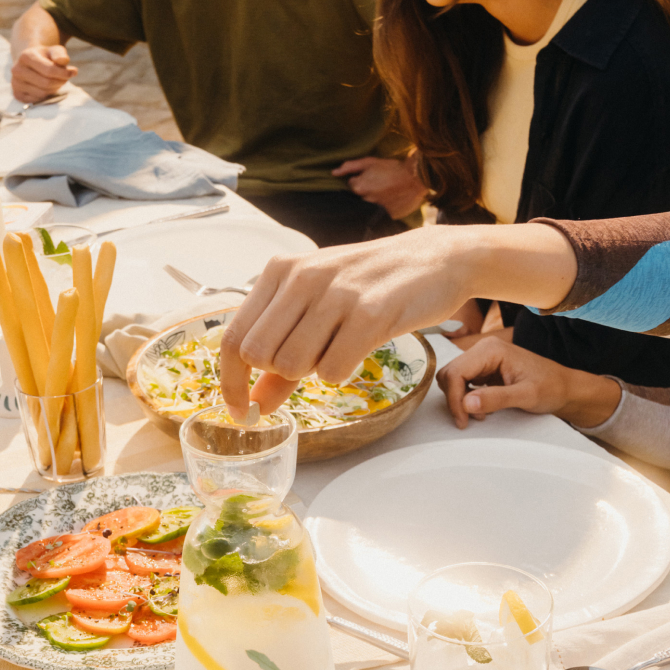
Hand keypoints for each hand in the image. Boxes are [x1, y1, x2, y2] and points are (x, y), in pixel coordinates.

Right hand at [11, 44, 77, 102]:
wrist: (30, 63)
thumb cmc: (45, 57)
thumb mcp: (54, 51)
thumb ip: (60, 54)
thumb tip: (64, 61)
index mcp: (26, 56)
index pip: (49, 70)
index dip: (64, 73)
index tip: (73, 72)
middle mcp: (17, 70)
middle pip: (46, 83)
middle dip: (60, 82)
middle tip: (65, 78)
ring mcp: (15, 83)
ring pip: (42, 93)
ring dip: (54, 89)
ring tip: (55, 81)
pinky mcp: (17, 94)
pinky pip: (37, 100)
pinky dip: (46, 96)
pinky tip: (46, 88)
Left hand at [217, 222, 577, 418]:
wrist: (438, 259)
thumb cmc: (374, 285)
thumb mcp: (320, 308)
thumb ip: (283, 351)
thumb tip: (254, 401)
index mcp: (281, 271)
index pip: (234, 337)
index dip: (231, 383)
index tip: (241, 410)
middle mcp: (302, 276)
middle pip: (259, 356)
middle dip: (280, 374)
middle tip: (312, 361)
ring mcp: (335, 292)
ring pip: (291, 365)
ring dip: (313, 372)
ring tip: (340, 348)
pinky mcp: (370, 311)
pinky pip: (332, 370)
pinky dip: (342, 372)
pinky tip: (358, 350)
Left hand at [332, 156, 424, 219]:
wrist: (416, 177)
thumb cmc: (391, 167)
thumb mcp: (369, 162)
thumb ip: (349, 167)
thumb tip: (333, 173)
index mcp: (359, 187)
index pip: (352, 185)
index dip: (361, 179)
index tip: (371, 176)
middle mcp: (365, 201)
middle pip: (360, 197)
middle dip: (367, 191)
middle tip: (380, 184)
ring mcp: (377, 210)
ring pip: (370, 206)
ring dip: (376, 200)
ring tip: (387, 192)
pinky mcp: (388, 217)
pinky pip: (382, 213)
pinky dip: (385, 207)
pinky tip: (393, 199)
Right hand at [436, 336, 621, 429]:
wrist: (565, 388)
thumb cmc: (551, 388)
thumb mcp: (526, 396)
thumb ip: (496, 399)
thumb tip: (466, 404)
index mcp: (491, 350)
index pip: (455, 373)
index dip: (454, 399)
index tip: (464, 421)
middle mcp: (483, 349)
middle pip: (449, 374)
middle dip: (455, 400)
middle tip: (468, 421)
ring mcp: (483, 358)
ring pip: (452, 378)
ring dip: (459, 399)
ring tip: (479, 414)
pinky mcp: (484, 368)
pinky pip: (462, 382)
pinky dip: (465, 397)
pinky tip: (481, 408)